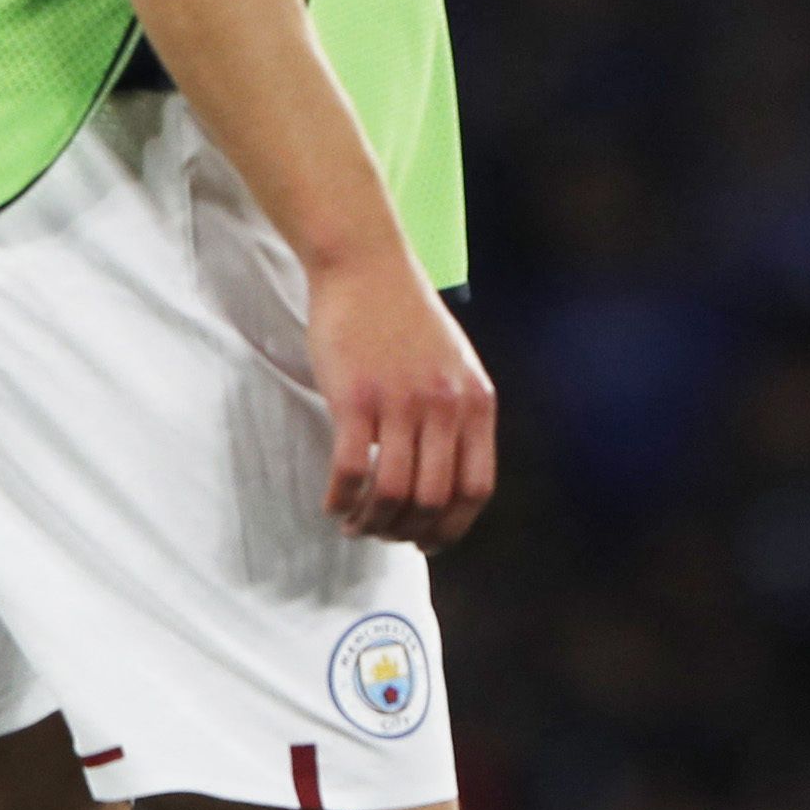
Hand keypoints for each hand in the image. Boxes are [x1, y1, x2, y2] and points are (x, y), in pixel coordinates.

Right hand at [309, 245, 499, 544]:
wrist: (366, 267)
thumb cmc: (405, 319)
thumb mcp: (455, 365)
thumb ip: (457, 415)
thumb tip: (447, 479)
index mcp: (476, 402)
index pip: (476, 489)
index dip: (451, 527)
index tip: (426, 542)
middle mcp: (445, 407)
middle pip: (432, 501)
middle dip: (405, 532)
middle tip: (380, 533)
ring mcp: (401, 403)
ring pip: (392, 494)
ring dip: (370, 522)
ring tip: (354, 522)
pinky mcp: (356, 399)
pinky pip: (351, 471)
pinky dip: (341, 499)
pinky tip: (333, 501)